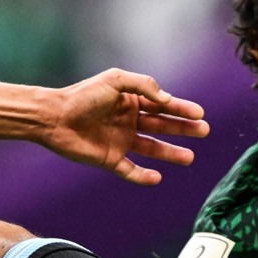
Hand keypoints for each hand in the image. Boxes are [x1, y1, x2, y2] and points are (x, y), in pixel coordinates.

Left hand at [45, 68, 209, 185]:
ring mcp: (120, 141)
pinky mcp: (110, 160)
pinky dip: (143, 176)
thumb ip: (144, 85)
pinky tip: (157, 178)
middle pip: (162, 127)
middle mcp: (128, 121)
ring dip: (171, 153)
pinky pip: (131, 171)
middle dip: (183, 129)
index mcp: (130, 101)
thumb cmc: (82, 95)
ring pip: (152, 149)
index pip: (162, 106)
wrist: (53, 117)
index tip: (199, 114)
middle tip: (204, 131)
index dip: (182, 109)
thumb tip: (167, 100)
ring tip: (190, 158)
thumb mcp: (115, 80)